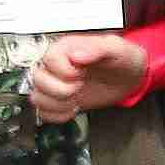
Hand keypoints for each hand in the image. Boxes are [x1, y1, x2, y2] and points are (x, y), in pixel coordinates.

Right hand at [22, 33, 146, 121]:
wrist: (127, 78)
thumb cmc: (121, 58)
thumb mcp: (116, 48)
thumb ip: (98, 49)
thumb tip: (77, 56)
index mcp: (66, 48)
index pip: (49, 59)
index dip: (65, 71)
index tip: (81, 74)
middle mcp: (57, 65)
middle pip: (38, 79)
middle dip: (61, 89)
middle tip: (79, 88)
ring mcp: (56, 83)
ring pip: (37, 97)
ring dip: (57, 104)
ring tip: (75, 100)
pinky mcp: (58, 100)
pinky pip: (43, 112)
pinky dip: (57, 115)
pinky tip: (72, 109)